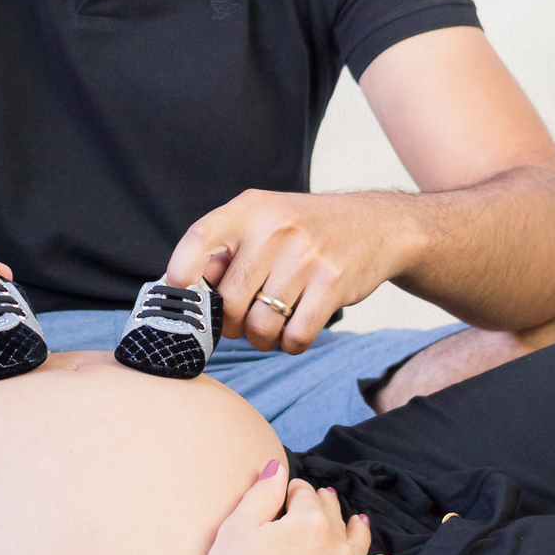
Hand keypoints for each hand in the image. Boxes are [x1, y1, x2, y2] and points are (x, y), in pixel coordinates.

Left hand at [166, 188, 415, 353]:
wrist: (376, 224)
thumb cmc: (306, 229)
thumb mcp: (265, 218)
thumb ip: (227, 248)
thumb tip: (187, 288)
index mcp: (249, 209)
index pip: (200, 238)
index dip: (180, 271)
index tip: (177, 293)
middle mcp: (275, 229)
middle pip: (228, 300)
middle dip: (229, 323)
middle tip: (241, 321)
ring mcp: (306, 256)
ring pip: (260, 325)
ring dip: (260, 339)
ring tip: (268, 329)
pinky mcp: (333, 283)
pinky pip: (295, 336)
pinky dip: (289, 345)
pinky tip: (294, 332)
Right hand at [199, 460, 388, 554]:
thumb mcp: (236, 529)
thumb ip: (261, 492)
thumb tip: (278, 467)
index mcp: (309, 522)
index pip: (304, 494)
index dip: (292, 490)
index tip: (285, 493)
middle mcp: (336, 546)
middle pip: (332, 515)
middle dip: (324, 504)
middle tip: (322, 497)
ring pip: (357, 542)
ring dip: (354, 527)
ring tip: (356, 519)